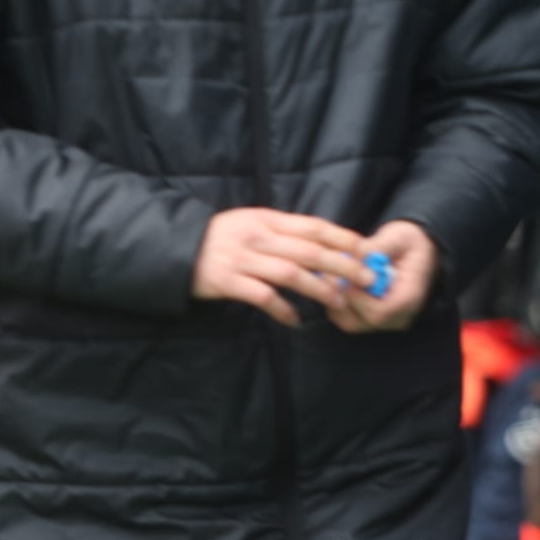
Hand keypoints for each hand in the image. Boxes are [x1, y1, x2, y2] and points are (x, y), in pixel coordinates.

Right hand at [193, 209, 372, 327]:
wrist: (174, 249)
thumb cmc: (221, 237)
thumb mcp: (251, 222)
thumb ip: (283, 230)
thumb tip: (324, 241)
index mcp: (268, 219)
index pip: (314, 226)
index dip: (343, 238)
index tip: (365, 250)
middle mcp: (258, 237)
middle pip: (310, 251)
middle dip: (343, 265)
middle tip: (365, 278)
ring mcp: (243, 259)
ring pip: (291, 273)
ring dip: (319, 289)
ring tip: (339, 301)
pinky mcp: (227, 282)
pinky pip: (262, 297)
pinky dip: (281, 309)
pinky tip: (295, 320)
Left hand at [332, 220, 441, 333]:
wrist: (415, 250)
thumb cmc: (409, 243)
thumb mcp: (399, 237)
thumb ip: (380, 245)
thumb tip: (358, 252)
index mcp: (411, 296)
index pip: (381, 312)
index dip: (358, 297)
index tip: (346, 275)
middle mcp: (401, 315)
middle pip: (362, 321)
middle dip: (342, 298)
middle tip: (333, 274)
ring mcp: (387, 321)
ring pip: (351, 323)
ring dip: (337, 300)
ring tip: (336, 276)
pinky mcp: (374, 319)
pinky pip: (347, 319)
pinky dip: (337, 303)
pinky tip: (340, 283)